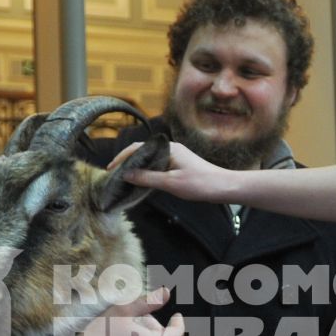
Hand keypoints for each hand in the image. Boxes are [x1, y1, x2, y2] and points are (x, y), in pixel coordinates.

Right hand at [111, 141, 243, 202]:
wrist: (225, 186)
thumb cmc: (200, 184)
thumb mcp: (170, 183)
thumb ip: (147, 178)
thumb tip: (126, 174)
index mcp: (168, 148)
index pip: (137, 148)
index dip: (122, 158)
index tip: (110, 169)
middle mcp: (170, 148)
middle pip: (142, 151)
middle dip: (127, 161)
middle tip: (114, 174)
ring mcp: (175, 156)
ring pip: (150, 158)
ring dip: (136, 166)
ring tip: (124, 178)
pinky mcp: (179, 165)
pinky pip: (158, 164)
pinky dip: (147, 171)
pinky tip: (142, 180)